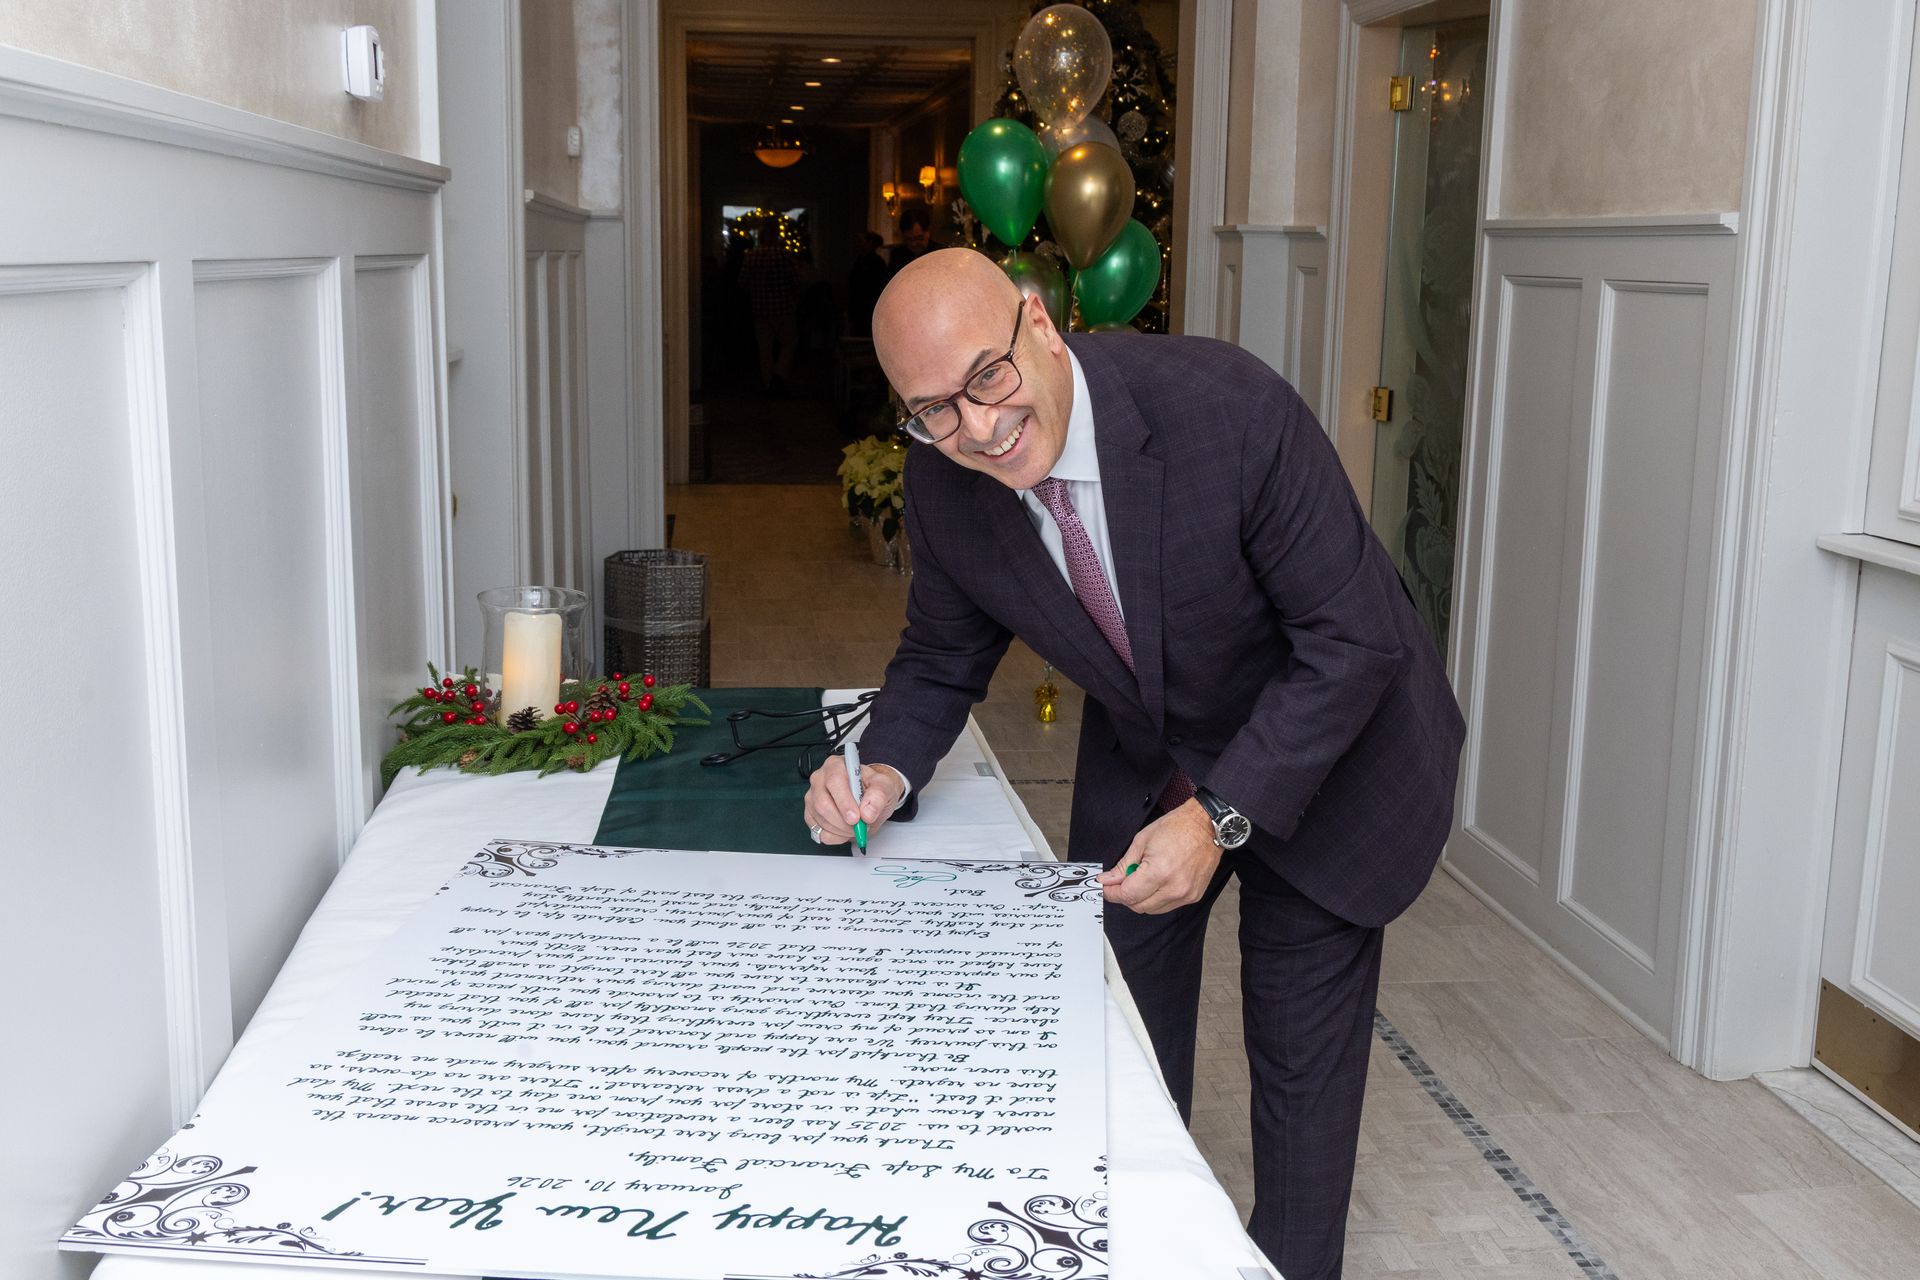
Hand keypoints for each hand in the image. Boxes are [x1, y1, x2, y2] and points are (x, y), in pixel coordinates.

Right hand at [803, 756, 905, 845]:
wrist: (872, 799)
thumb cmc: (874, 789)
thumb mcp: (885, 786)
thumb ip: (878, 796)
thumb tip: (867, 812)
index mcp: (836, 766)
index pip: (834, 782)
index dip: (844, 802)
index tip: (856, 817)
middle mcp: (820, 779)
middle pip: (823, 804)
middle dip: (843, 821)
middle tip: (860, 827)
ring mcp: (813, 798)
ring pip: (821, 820)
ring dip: (842, 830)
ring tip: (857, 827)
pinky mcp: (810, 815)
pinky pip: (819, 832)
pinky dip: (836, 837)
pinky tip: (846, 830)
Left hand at [1097, 799, 1221, 913]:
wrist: (1207, 826)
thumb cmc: (1177, 828)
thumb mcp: (1142, 841)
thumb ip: (1124, 865)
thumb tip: (1108, 880)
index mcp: (1159, 871)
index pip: (1128, 895)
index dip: (1112, 893)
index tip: (1106, 887)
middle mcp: (1174, 888)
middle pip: (1138, 906)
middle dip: (1125, 896)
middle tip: (1120, 882)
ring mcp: (1185, 895)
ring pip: (1152, 910)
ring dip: (1141, 899)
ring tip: (1142, 879)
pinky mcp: (1193, 897)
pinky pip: (1167, 906)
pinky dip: (1156, 898)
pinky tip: (1157, 883)